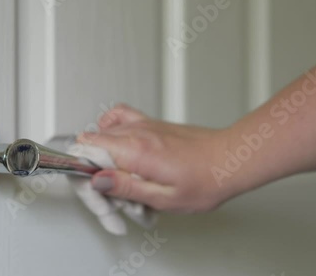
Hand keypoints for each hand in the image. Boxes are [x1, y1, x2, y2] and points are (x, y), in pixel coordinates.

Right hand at [77, 104, 237, 212]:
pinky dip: (109, 129)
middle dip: (95, 177)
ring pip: (102, 137)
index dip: (84, 178)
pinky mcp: (149, 123)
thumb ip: (126, 187)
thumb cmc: (207, 180)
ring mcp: (141, 124)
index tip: (100, 197)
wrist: (231, 159)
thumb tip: (96, 181)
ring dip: (105, 162)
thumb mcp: (164, 198)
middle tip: (116, 199)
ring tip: (124, 183)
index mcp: (136, 150)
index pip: (85, 152)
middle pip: (90, 147)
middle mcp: (135, 132)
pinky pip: (118, 117)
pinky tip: (116, 146)